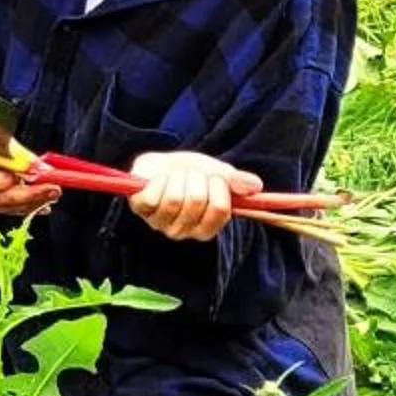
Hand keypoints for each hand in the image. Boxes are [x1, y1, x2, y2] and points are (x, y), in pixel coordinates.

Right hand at [0, 96, 58, 216]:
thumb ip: (16, 152)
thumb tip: (41, 168)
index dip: (0, 181)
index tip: (23, 179)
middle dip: (28, 196)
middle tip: (53, 190)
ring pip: (0, 206)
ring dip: (29, 203)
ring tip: (51, 196)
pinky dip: (20, 206)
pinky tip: (39, 205)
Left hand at [128, 152, 261, 240]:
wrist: (161, 164)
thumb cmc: (191, 174)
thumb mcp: (216, 174)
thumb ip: (234, 181)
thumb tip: (256, 186)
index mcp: (206, 228)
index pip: (220, 209)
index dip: (219, 187)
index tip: (215, 176)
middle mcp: (183, 231)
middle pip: (197, 200)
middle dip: (196, 177)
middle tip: (191, 173)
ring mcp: (159, 223)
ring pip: (175, 198)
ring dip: (177, 177)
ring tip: (175, 174)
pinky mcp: (140, 210)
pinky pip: (152, 197)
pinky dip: (157, 179)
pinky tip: (158, 178)